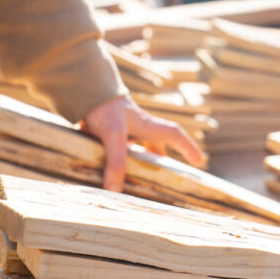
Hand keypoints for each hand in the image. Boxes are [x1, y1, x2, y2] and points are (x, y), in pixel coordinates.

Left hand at [84, 93, 204, 191]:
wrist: (79, 86)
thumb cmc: (103, 107)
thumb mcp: (113, 135)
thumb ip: (116, 163)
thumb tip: (114, 192)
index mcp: (147, 126)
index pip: (175, 136)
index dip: (189, 148)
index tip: (200, 162)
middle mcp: (137, 127)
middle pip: (157, 144)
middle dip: (163, 160)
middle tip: (168, 177)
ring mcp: (121, 128)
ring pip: (137, 147)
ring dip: (140, 161)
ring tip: (138, 180)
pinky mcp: (105, 130)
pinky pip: (117, 148)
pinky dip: (118, 160)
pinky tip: (109, 170)